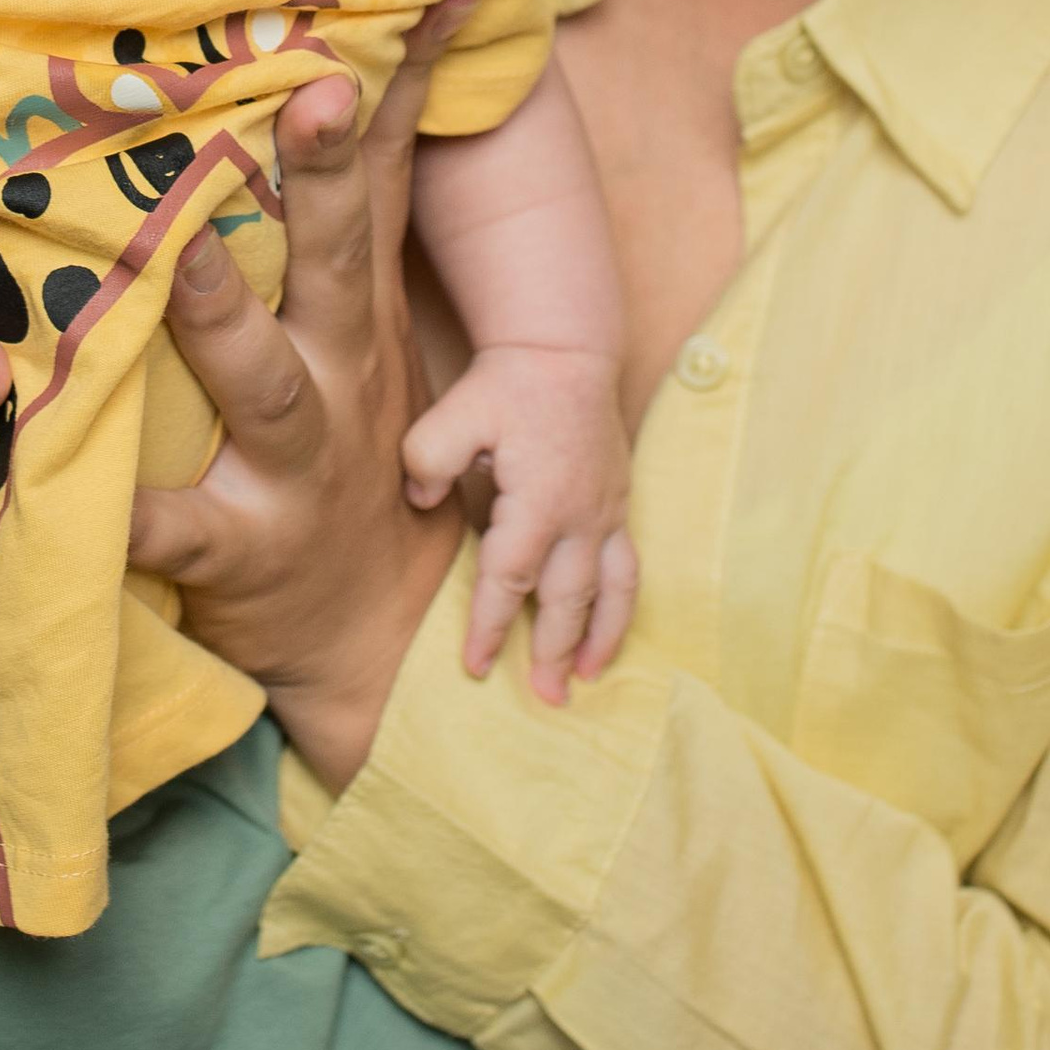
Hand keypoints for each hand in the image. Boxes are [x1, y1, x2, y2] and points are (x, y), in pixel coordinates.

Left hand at [129, 0, 473, 792]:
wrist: (371, 642)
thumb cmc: (345, 454)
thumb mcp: (360, 336)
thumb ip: (346, 217)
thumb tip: (353, 65)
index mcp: (360, 317)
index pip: (385, 185)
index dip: (397, 92)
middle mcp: (344, 378)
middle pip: (344, 260)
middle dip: (330, 175)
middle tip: (315, 88)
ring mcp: (296, 467)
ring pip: (266, 383)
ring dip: (227, 316)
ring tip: (181, 259)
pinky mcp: (238, 553)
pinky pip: (175, 529)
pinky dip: (124, 511)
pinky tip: (66, 485)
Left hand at [404, 343, 638, 703]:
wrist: (563, 352)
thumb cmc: (506, 385)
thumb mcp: (453, 412)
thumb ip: (427, 459)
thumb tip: (420, 502)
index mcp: (539, 499)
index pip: (511, 577)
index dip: (492, 624)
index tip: (475, 664)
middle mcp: (581, 514)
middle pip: (568, 597)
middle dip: (554, 651)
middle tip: (543, 698)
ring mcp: (606, 512)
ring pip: (610, 591)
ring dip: (599, 640)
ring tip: (585, 682)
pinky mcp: (618, 507)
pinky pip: (628, 570)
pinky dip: (621, 610)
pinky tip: (609, 637)